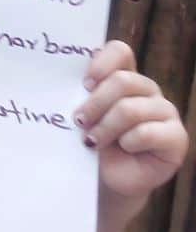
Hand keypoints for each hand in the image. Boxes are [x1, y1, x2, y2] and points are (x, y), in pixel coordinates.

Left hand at [74, 40, 189, 231]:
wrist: (105, 179)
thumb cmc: (90, 141)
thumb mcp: (81, 114)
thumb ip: (78, 94)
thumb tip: (55, 77)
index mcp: (122, 76)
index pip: (119, 51)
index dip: (101, 62)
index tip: (83, 83)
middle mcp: (146, 89)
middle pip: (122, 80)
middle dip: (95, 103)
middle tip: (78, 120)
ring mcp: (164, 112)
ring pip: (131, 108)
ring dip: (105, 127)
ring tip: (91, 141)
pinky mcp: (176, 137)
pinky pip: (149, 132)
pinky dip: (129, 141)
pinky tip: (123, 148)